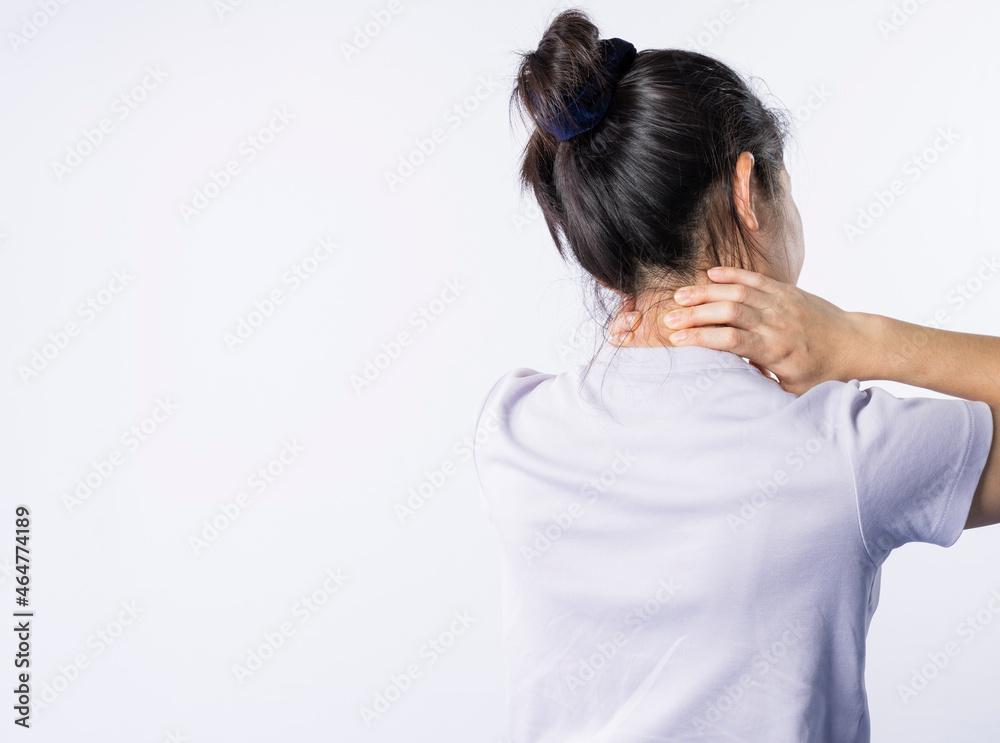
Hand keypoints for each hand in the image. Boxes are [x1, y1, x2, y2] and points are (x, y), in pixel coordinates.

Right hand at [609, 266, 874, 395]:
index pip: (730, 340)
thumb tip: (730, 383)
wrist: (857, 343)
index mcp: (775, 350)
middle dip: (695, 314)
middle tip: (669, 319)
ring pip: (737, 292)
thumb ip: (761, 381)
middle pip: (728, 312)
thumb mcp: (792, 388)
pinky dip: (730, 276)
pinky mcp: (786, 291)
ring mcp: (781, 303)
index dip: (701, 338)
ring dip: (705, 293)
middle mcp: (776, 323)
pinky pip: (754, 279)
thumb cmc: (824, 372)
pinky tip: (709, 276)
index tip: (677, 341)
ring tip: (680, 296)